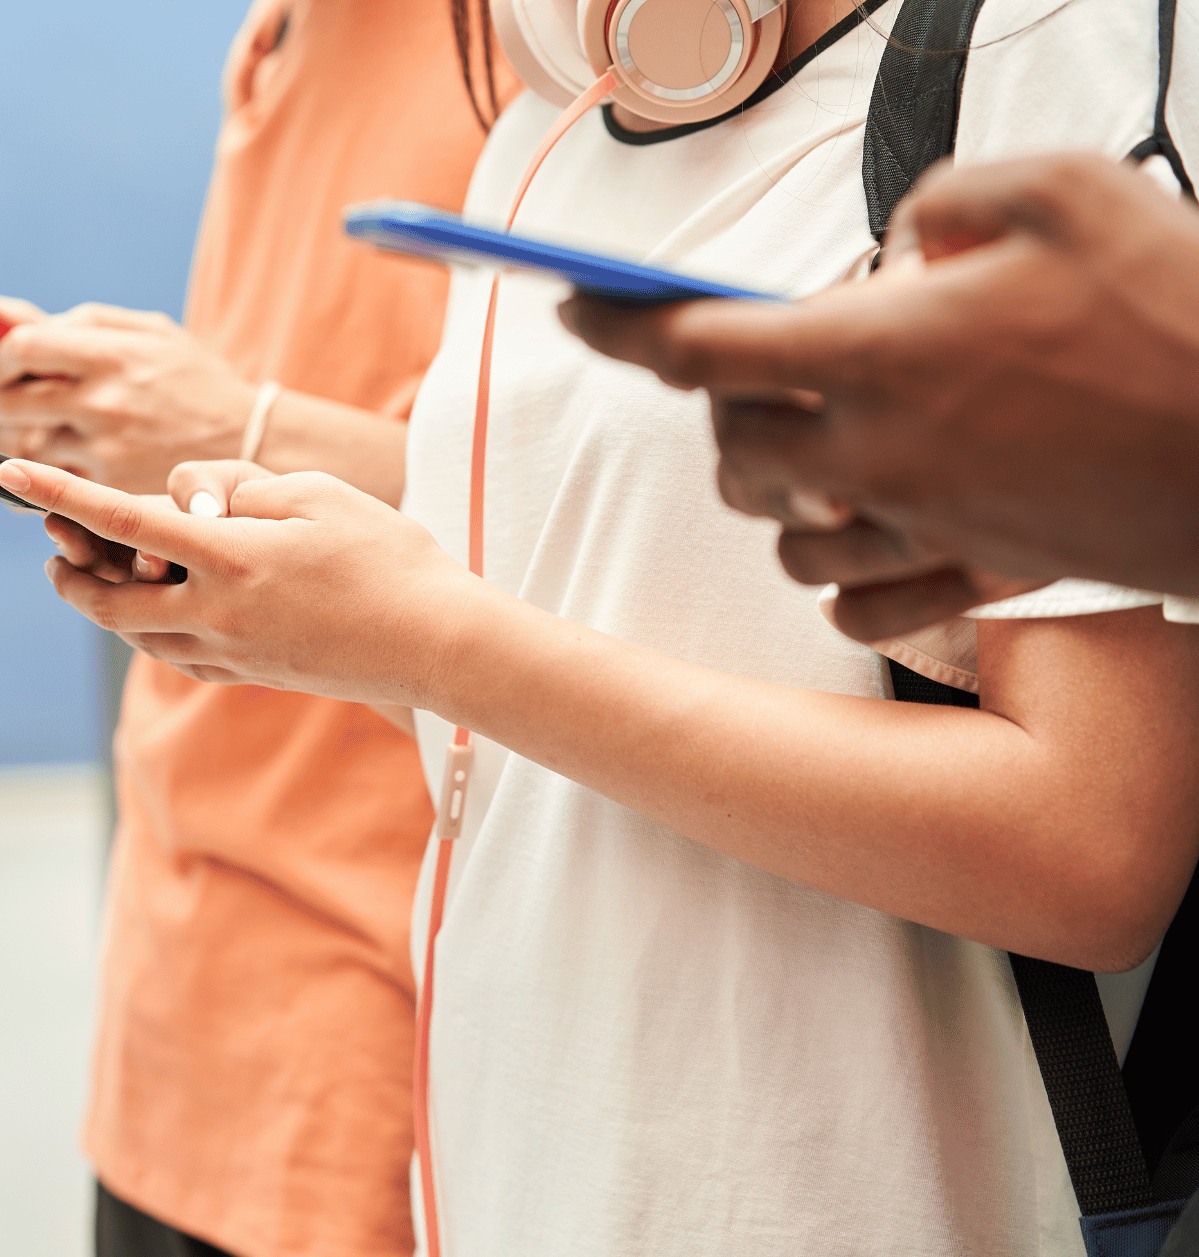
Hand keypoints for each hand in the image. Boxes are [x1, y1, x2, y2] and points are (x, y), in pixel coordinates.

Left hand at [0, 304, 257, 492]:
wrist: (249, 441)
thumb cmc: (197, 382)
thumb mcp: (153, 331)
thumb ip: (91, 323)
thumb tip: (34, 327)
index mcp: (112, 354)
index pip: (23, 346)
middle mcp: (104, 402)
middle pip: (8, 400)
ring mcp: (105, 450)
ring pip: (21, 447)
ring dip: (0, 439)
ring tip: (1, 431)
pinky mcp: (111, 488)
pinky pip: (50, 482)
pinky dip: (30, 475)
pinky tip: (30, 466)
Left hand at [0, 457, 481, 704]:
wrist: (435, 642)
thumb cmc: (385, 556)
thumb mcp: (311, 494)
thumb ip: (237, 488)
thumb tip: (189, 502)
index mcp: (228, 560)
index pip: (121, 520)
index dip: (60, 495)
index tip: (12, 474)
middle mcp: (216, 615)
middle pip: (109, 599)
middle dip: (71, 572)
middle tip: (52, 546)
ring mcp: (230, 653)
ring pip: (136, 633)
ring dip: (105, 603)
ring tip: (92, 574)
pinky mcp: (248, 674)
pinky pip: (173, 654)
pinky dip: (148, 629)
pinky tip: (155, 609)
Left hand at [562, 153, 1198, 635]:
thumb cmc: (1181, 316)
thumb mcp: (1066, 193)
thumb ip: (946, 198)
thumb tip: (897, 242)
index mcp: (879, 351)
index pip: (698, 345)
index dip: (619, 323)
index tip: (576, 306)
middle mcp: (877, 450)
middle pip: (727, 446)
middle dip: (720, 402)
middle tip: (756, 360)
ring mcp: (918, 525)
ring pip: (780, 531)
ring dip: (774, 487)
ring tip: (813, 439)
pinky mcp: (968, 574)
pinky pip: (853, 605)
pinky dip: (837, 576)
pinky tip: (862, 530)